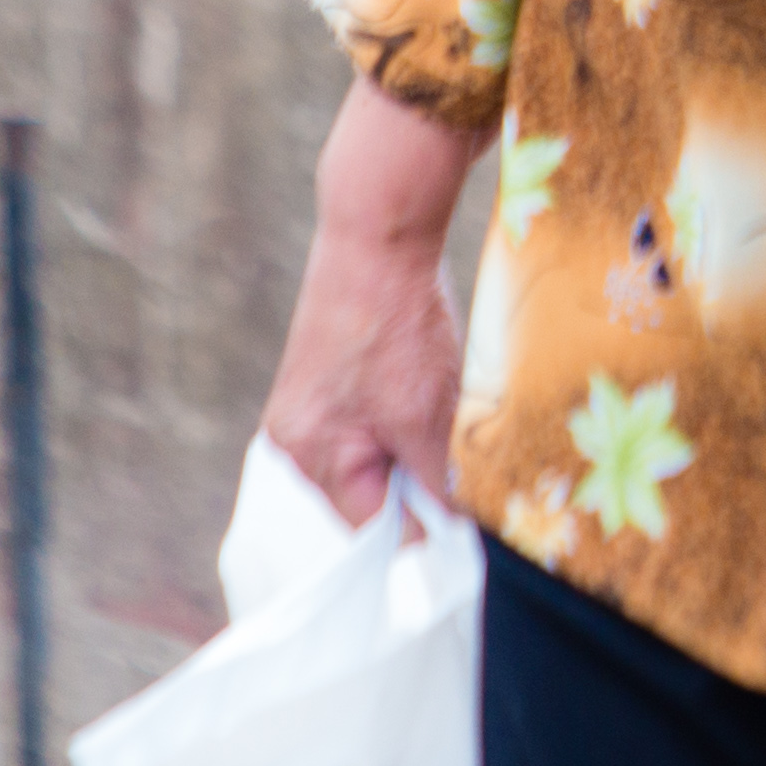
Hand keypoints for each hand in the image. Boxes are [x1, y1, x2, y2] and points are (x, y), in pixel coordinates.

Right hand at [260, 79, 482, 527]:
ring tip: (436, 397)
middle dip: (419, 480)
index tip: (470, 523)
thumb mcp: (426, 416)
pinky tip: (424, 378)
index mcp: (311, 458)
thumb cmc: (397, 325)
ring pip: (375, 457)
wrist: (377, 234)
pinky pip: (370, 423)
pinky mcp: (324, 381)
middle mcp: (295, 441)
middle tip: (457, 443)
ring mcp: (306, 409)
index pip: (374, 531)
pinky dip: (403, 415)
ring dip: (414, 445)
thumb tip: (452, 532)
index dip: (427, 529)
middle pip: (371, 496)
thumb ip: (435, 483)